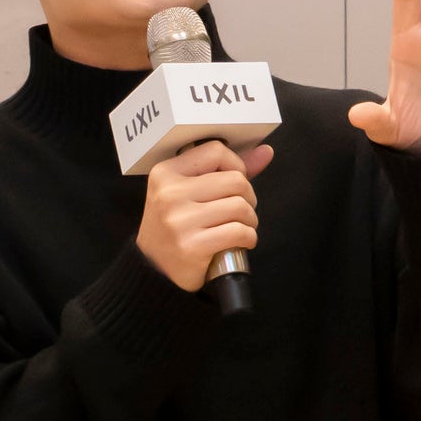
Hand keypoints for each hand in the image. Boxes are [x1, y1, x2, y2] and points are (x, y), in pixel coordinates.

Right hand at [138, 138, 267, 293]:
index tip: (234, 184)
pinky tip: (241, 242)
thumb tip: (266, 152)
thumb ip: (226, 170)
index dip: (236, 166)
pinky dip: (249, 237)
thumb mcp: (190, 192)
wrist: (154, 269)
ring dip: (250, 219)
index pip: (215, 151)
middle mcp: (169, 194)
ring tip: (240, 227)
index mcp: (165, 174)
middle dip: (248, 197)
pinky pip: (238, 232)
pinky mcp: (191, 246)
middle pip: (235, 180)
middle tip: (240, 211)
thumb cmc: (176, 226)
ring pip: (240, 207)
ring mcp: (179, 221)